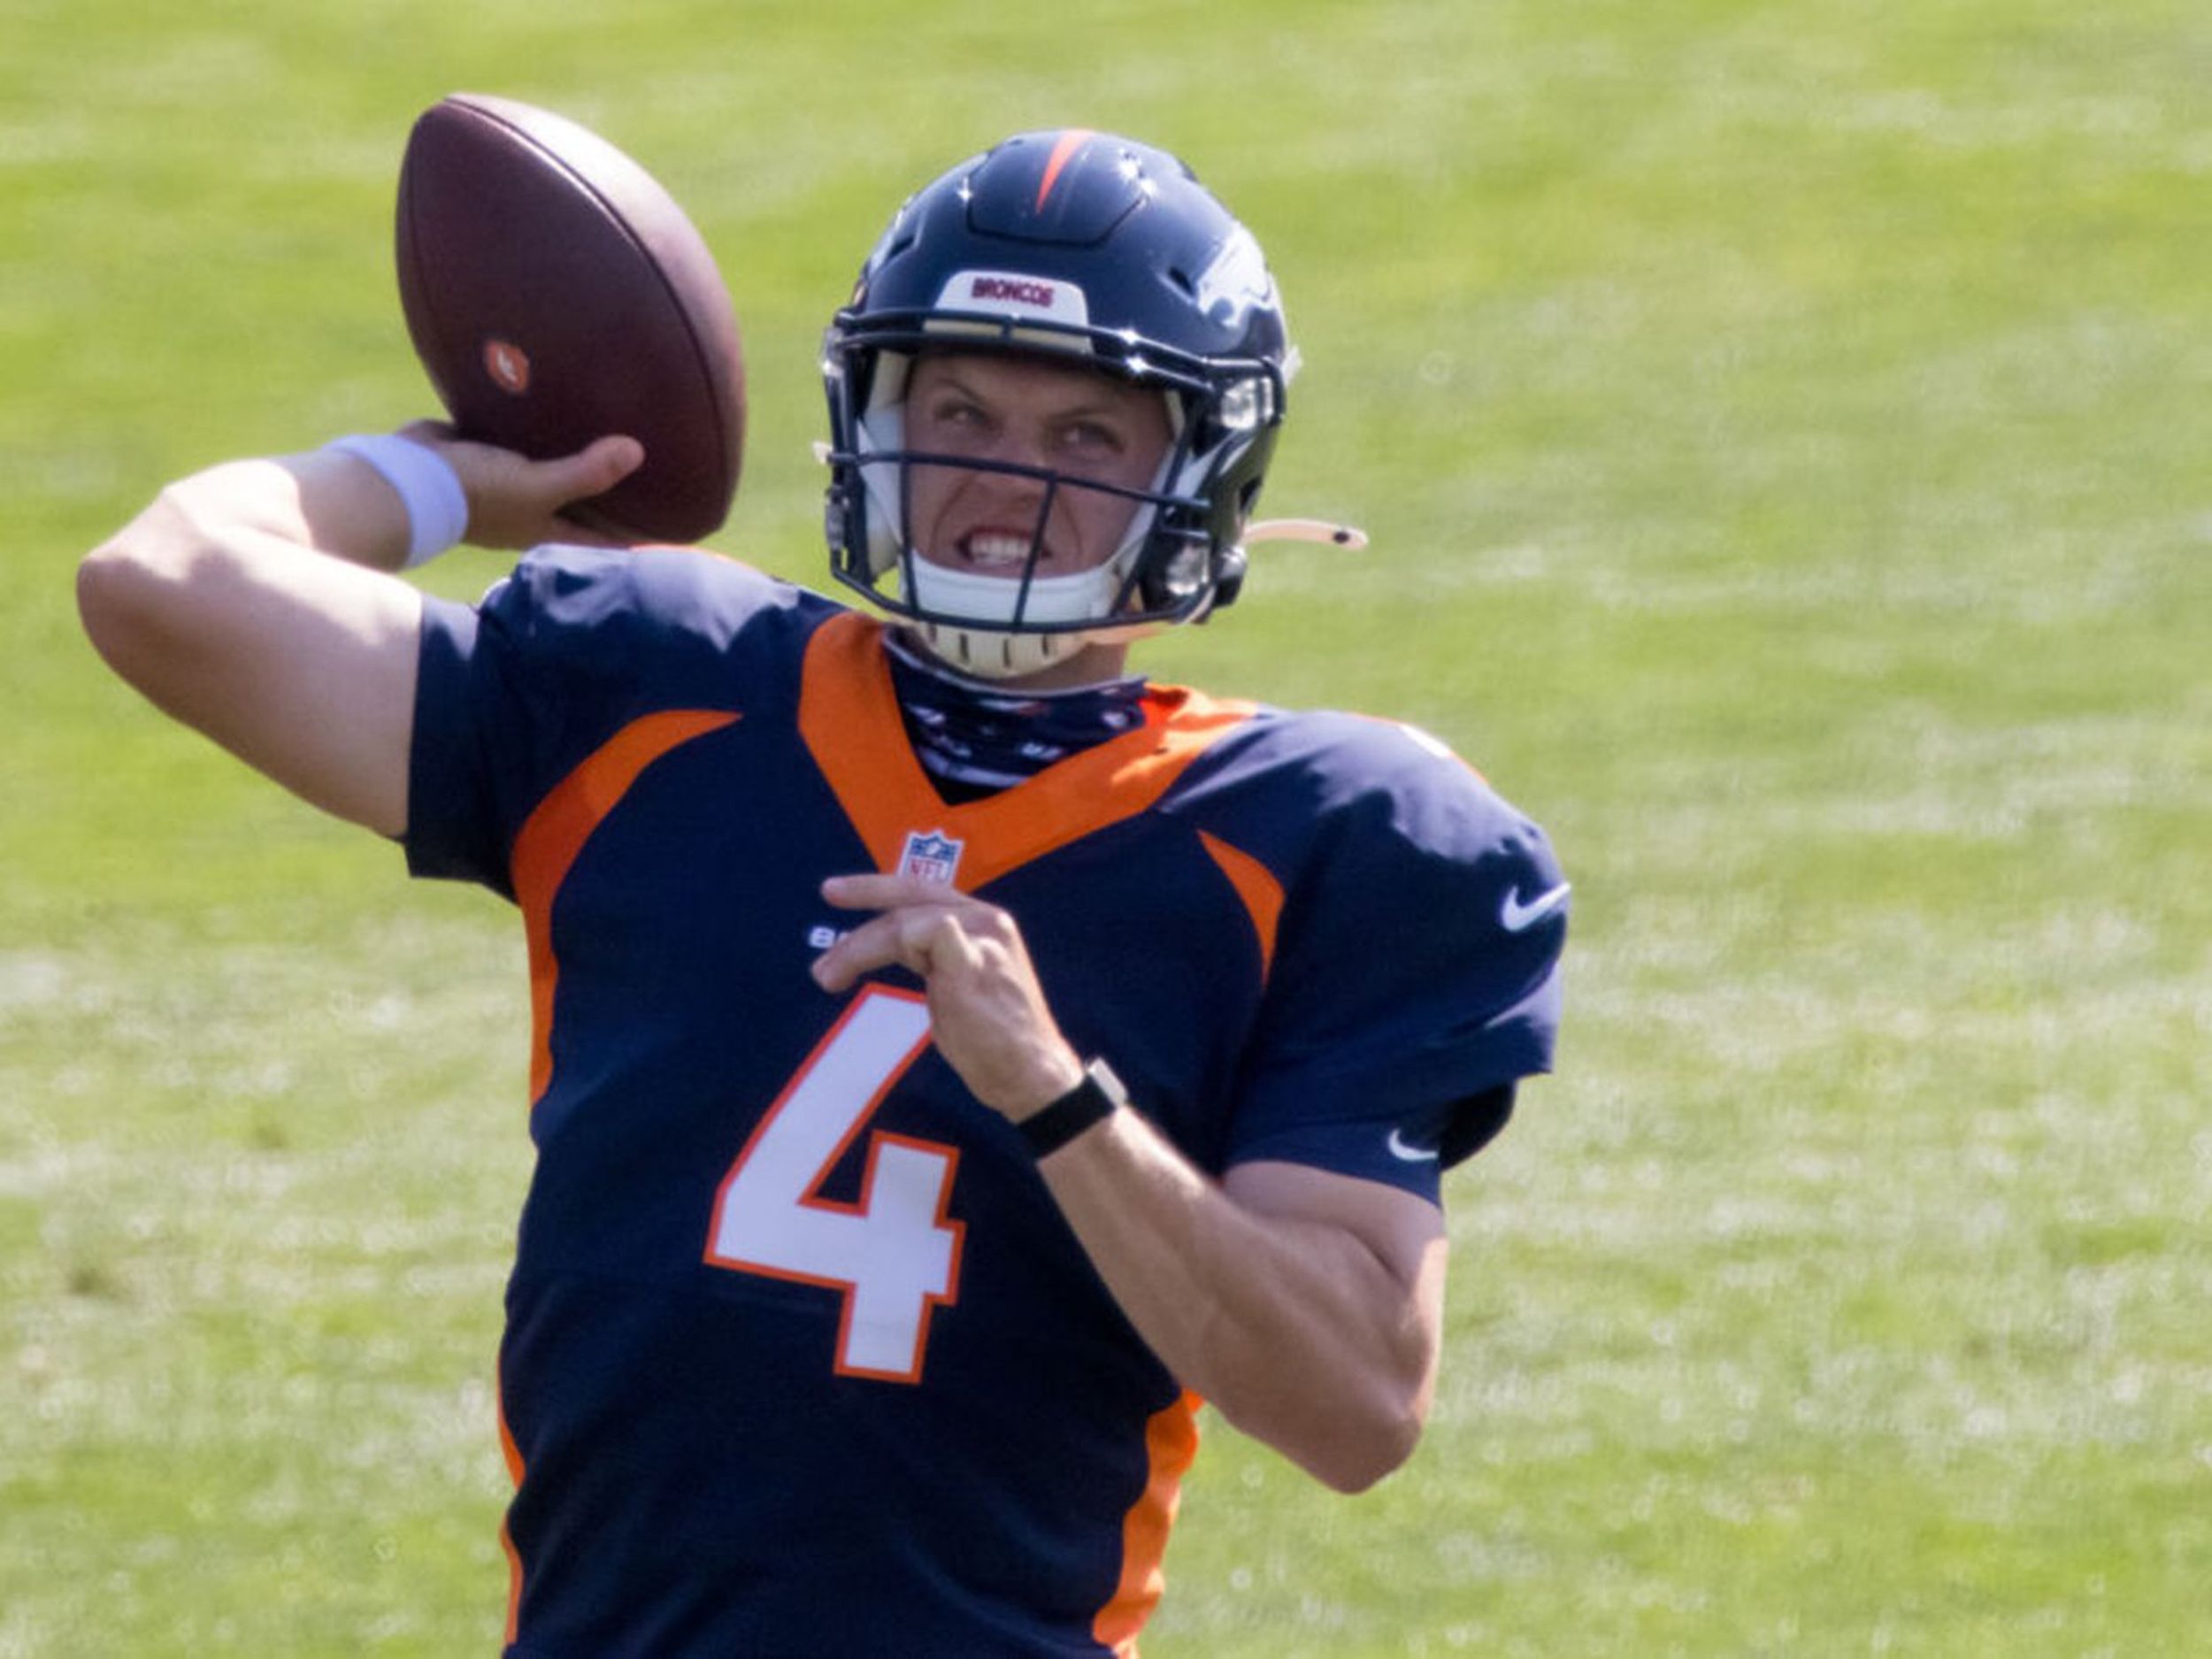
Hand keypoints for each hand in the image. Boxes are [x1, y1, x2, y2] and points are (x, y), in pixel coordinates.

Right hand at [396, 420, 643, 548]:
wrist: (404, 477)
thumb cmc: (474, 494)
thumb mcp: (535, 486)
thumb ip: (584, 473)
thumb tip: (637, 452)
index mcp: (549, 529)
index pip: (606, 540)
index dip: (641, 538)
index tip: (680, 533)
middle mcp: (534, 509)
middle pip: (587, 505)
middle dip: (619, 495)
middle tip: (663, 476)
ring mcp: (512, 482)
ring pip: (559, 470)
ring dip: (584, 458)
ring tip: (626, 434)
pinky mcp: (492, 453)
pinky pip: (530, 442)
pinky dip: (549, 431)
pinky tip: (571, 407)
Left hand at [810, 874, 1084, 1119]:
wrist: (1030, 1072)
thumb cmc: (993, 1039)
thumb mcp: (955, 985)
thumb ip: (930, 960)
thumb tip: (887, 948)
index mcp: (981, 924)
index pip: (923, 892)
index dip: (876, 888)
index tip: (836, 892)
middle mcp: (985, 920)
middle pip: (911, 898)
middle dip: (864, 897)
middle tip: (825, 905)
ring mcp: (982, 938)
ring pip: (904, 924)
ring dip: (858, 948)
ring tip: (827, 976)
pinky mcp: (974, 962)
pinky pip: (922, 934)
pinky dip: (879, 949)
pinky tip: (853, 974)